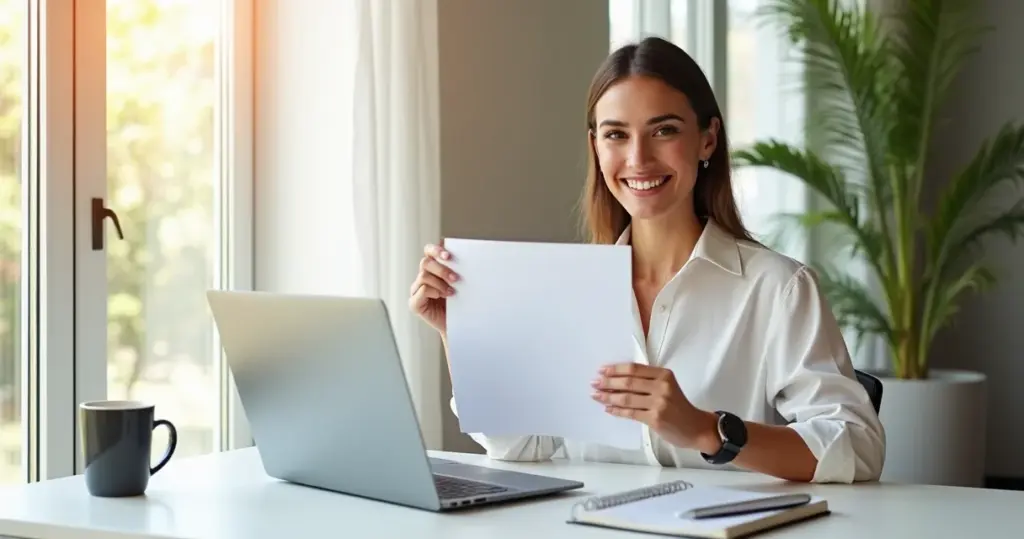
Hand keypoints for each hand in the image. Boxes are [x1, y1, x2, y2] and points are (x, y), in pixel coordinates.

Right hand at [408, 242, 459, 334]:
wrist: (459, 325)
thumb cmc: (461, 302)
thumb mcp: (461, 283)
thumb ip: (459, 270)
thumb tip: (468, 257)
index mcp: (433, 268)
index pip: (429, 251)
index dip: (436, 250)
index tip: (448, 256)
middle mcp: (422, 277)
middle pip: (425, 262)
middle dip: (442, 269)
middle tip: (456, 278)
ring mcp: (416, 290)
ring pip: (424, 276)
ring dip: (440, 283)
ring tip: (452, 292)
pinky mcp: (414, 303)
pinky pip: (422, 290)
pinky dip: (434, 291)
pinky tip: (443, 297)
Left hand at [591, 363, 717, 451]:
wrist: (696, 427)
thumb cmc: (679, 406)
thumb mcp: (667, 387)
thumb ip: (647, 382)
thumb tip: (616, 381)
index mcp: (664, 375)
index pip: (634, 368)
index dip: (616, 369)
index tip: (601, 370)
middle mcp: (662, 387)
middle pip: (628, 382)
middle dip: (608, 382)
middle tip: (594, 383)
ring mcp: (659, 403)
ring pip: (626, 398)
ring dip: (608, 397)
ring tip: (596, 396)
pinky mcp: (655, 419)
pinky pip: (630, 413)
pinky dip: (616, 411)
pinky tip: (608, 409)